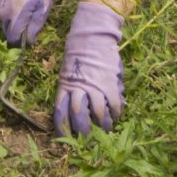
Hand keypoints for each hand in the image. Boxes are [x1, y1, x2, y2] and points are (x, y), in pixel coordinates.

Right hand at [0, 0, 49, 46]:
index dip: (25, 40)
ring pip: (6, 25)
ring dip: (14, 22)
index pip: (18, 41)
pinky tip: (15, 1)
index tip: (30, 36)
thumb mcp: (44, 2)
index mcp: (18, 17)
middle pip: (10, 35)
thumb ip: (37, 22)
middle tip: (28, 23)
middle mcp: (4, 16)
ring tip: (23, 7)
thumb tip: (31, 38)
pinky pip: (2, 16)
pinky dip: (9, 13)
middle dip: (18, 33)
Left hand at [54, 1, 123, 136]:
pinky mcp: (109, 84)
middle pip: (78, 116)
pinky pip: (113, 105)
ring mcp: (94, 86)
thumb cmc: (79, 55)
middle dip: (84, 131)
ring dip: (103, 125)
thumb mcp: (68, 72)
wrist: (93, 36)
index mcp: (64, 86)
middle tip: (89, 140)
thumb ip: (71, 90)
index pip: (60, 113)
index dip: (63, 129)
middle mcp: (78, 88)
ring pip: (98, 114)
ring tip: (106, 130)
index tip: (66, 140)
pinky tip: (116, 116)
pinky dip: (115, 112)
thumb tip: (72, 112)